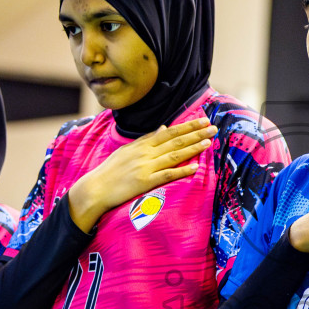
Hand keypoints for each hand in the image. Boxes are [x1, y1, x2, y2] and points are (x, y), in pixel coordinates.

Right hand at [68, 119, 216, 232]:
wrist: (96, 188)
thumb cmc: (111, 170)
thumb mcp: (128, 150)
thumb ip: (146, 139)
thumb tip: (163, 127)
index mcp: (142, 145)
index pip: (169, 132)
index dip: (187, 126)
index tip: (202, 120)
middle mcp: (146, 153)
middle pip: (175, 141)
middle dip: (195, 134)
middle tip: (213, 127)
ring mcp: (146, 167)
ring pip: (174, 155)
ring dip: (192, 148)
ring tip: (208, 143)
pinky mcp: (145, 182)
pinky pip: (166, 175)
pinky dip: (181, 170)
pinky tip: (194, 167)